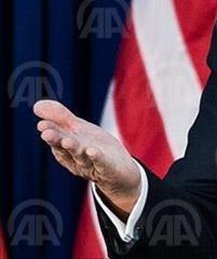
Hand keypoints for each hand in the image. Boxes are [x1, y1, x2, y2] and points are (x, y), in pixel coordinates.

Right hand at [34, 100, 140, 218]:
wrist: (121, 171)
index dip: (51, 132)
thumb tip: (36, 104)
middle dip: (57, 141)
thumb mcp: (79, 130)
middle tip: (46, 133)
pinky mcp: (109, 169)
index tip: (42, 124)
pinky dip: (97, 158)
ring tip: (67, 141)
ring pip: (81, 157)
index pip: (57, 139)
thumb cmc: (96, 148)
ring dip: (73, 149)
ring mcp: (92, 165)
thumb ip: (60, 118)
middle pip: (66, 149)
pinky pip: (102, 164)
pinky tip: (93, 151)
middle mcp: (77, 158)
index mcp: (67, 149)